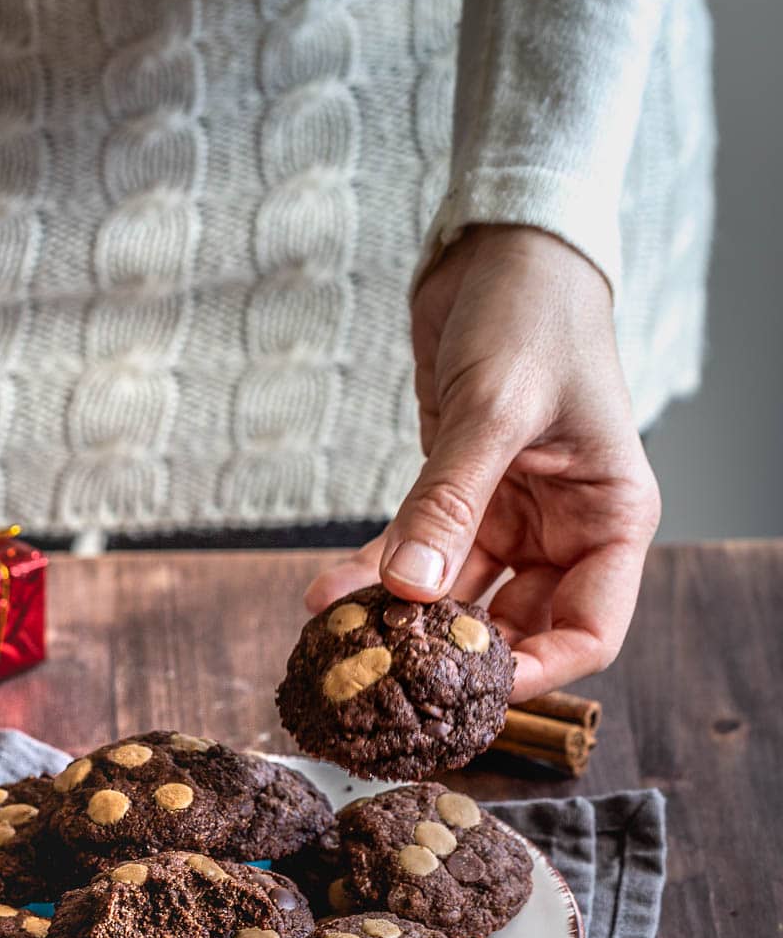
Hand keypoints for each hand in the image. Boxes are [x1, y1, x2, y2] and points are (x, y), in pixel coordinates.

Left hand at [306, 226, 659, 701]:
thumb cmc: (535, 310)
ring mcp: (509, 519)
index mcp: (609, 520)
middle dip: (452, 655)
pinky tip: (327, 595)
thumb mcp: (496, 407)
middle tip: (388, 679)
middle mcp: (564, 530)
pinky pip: (415, 557)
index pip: (589, 632)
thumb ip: (449, 503)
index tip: (467, 690)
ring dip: (400, 621)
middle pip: (515, 628)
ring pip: (455, 599)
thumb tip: (408, 591)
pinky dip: (374, 576)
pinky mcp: (457, 500)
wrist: (501, 247)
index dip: (534, 672)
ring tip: (341, 641)